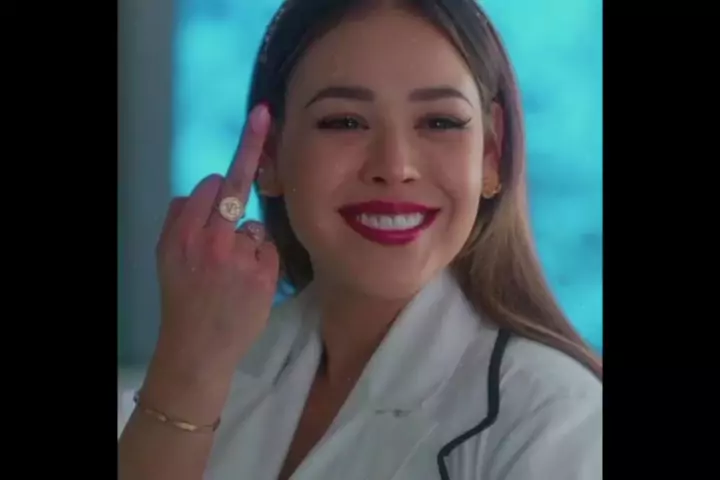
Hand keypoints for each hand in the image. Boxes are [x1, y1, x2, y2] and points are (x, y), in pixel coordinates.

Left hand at [150, 104, 278, 389]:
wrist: (195, 353)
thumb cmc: (237, 322)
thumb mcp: (267, 284)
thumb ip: (261, 244)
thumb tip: (248, 224)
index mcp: (226, 245)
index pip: (240, 184)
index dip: (251, 146)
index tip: (259, 115)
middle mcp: (195, 236)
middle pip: (215, 186)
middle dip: (230, 194)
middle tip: (239, 228)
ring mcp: (173, 240)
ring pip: (196, 200)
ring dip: (211, 210)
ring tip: (218, 242)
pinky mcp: (162, 247)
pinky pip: (180, 215)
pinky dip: (193, 221)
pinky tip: (200, 247)